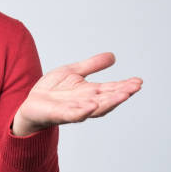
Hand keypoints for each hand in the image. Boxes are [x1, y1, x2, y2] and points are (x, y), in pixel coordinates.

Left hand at [11, 52, 142, 135]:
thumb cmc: (53, 90)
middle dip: (121, 94)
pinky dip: (82, 111)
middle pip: (107, 99)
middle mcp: (85, 102)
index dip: (124, 86)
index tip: (138, 81)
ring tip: (122, 95)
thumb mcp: (72, 71)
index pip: (110, 89)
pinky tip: (91, 106)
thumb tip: (113, 56)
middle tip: (135, 88)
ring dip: (108, 103)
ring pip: (94, 108)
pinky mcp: (59, 114)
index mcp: (90, 92)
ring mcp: (73, 109)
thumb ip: (91, 65)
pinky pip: (72, 115)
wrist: (31, 103)